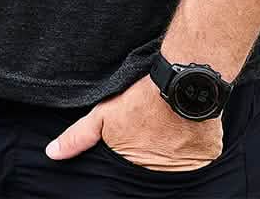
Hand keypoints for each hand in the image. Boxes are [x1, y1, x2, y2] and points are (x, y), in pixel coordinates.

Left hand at [45, 72, 222, 172]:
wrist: (182, 82)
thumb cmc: (142, 99)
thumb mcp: (104, 115)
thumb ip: (78, 137)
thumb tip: (52, 154)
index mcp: (136, 168)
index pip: (130, 178)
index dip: (132, 166)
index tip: (136, 151)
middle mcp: (161, 174)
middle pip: (154, 174)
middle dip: (152, 164)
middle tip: (152, 140)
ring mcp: (187, 167)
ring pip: (179, 167)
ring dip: (174, 156)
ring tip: (171, 134)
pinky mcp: (208, 155)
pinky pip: (202, 158)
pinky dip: (196, 149)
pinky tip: (189, 131)